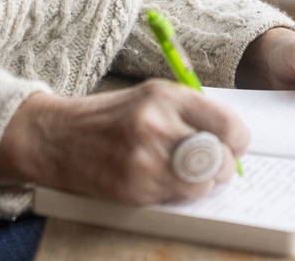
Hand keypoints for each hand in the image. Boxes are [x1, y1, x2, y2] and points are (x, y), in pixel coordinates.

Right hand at [0, 80, 248, 204]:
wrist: (57, 138)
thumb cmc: (109, 116)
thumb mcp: (150, 97)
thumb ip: (189, 112)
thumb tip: (229, 137)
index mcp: (166, 96)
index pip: (227, 124)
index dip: (237, 140)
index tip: (234, 144)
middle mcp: (157, 125)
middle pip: (220, 157)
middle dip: (223, 164)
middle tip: (215, 163)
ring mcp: (145, 159)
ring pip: (202, 184)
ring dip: (201, 182)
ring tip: (187, 173)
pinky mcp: (135, 188)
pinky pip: (176, 197)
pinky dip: (176, 193)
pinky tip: (160, 179)